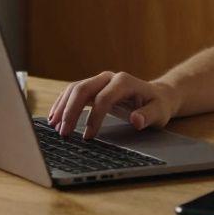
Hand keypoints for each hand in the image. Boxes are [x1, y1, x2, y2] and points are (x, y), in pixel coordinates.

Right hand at [46, 71, 179, 140]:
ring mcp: (100, 81)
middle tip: (63, 132)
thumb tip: (136, 120)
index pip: (103, 98)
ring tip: (54, 126)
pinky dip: (63, 104)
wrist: (158, 95)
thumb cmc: (159, 105)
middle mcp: (109, 77)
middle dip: (70, 111)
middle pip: (83, 89)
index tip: (88, 136)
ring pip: (75, 89)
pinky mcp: (94, 87)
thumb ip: (148, 116)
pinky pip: (73, 92)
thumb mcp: (160, 113)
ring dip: (62, 107)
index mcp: (124, 82)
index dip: (94, 117)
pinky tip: (55, 117)